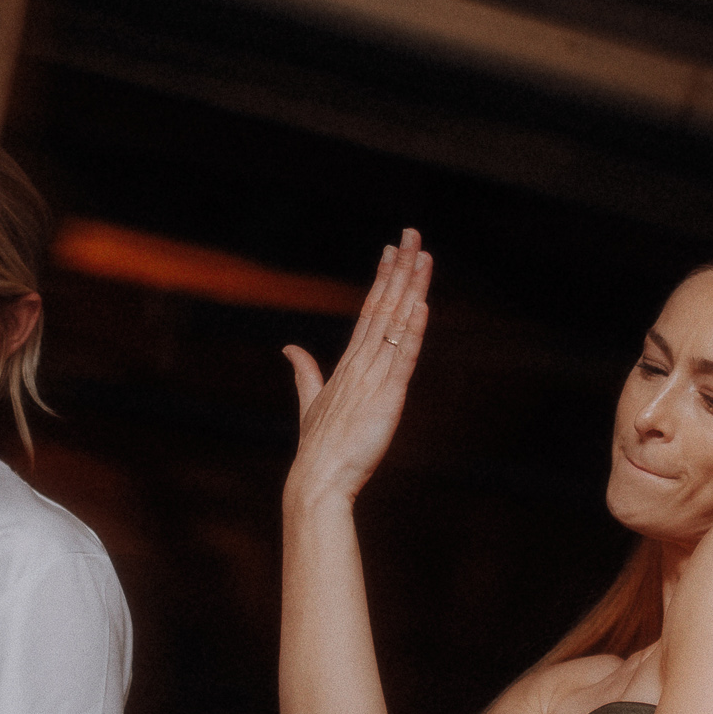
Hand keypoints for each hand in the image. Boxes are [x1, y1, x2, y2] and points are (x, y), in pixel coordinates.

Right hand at [283, 229, 432, 512]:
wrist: (317, 479)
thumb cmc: (318, 447)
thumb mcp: (311, 402)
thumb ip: (305, 372)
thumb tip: (289, 347)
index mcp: (347, 364)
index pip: (369, 311)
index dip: (383, 279)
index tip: (392, 250)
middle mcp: (360, 364)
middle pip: (384, 306)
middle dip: (400, 269)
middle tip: (412, 234)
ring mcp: (373, 378)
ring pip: (396, 324)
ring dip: (411, 288)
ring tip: (423, 256)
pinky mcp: (387, 398)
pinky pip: (403, 358)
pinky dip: (413, 331)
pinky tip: (422, 305)